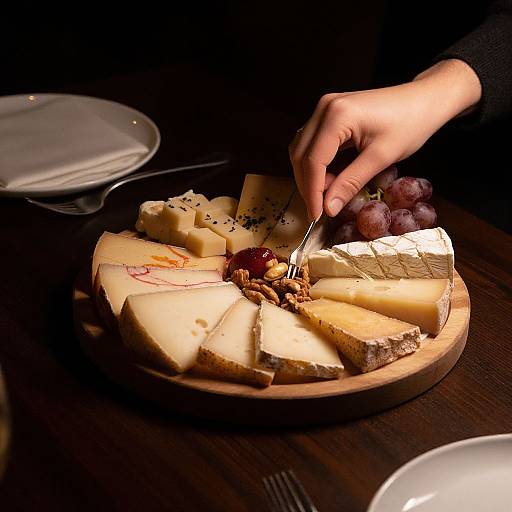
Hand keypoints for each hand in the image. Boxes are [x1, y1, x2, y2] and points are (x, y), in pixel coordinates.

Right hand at [289, 59, 481, 219]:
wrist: (423, 100)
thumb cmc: (410, 124)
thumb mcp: (380, 158)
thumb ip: (350, 183)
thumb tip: (329, 208)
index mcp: (337, 116)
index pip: (312, 161)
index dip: (311, 192)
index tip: (316, 215)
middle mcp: (324, 108)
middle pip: (300, 155)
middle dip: (307, 185)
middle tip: (320, 209)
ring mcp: (324, 108)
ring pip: (301, 149)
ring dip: (309, 175)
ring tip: (329, 193)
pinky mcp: (328, 113)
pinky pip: (311, 143)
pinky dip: (316, 164)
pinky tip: (330, 178)